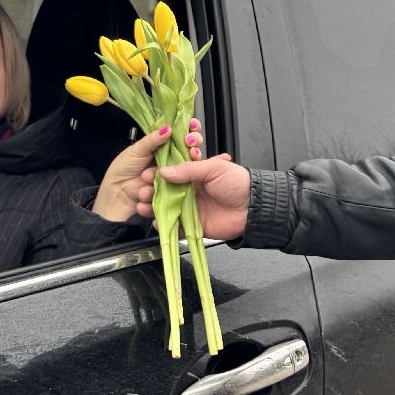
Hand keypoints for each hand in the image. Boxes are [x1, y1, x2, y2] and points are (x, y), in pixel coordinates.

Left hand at [94, 119, 206, 221]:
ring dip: (180, 165)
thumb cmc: (123, 169)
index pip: (180, 135)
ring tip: (161, 169)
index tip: (193, 126)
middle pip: (189, 150)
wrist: (116, 193)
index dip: (189, 130)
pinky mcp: (172, 189)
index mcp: (161, 146)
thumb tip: (168, 128)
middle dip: (192, 146)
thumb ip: (152, 140)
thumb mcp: (136, 150)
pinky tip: (158, 181)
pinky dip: (173, 182)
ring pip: (186, 167)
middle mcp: (170, 159)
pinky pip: (179, 184)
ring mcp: (172, 174)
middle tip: (190, 144)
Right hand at [143, 121, 248, 240]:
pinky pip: (176, 226)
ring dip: (152, 207)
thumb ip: (188, 169)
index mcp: (195, 174)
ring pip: (166, 208)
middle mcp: (190, 190)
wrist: (254, 207)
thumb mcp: (213, 168)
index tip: (146, 174)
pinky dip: (165, 225)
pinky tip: (156, 221)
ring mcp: (191, 208)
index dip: (157, 173)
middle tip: (141, 190)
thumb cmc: (237, 183)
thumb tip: (164, 171)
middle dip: (150, 191)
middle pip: (164, 191)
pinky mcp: (194, 225)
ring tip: (142, 205)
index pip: (171, 172)